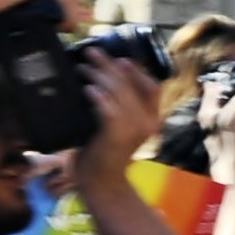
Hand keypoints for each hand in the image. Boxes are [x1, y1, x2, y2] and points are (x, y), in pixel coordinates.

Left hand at [74, 43, 163, 178]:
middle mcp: (148, 122)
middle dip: (109, 65)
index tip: (119, 59)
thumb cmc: (104, 153)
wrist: (102, 182)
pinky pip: (109, 109)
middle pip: (131, 84)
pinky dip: (98, 96)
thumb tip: (101, 80)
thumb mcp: (117, 127)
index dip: (136, 70)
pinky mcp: (116, 135)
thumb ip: (117, 107)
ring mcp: (134, 129)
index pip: (152, 87)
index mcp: (152, 119)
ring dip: (99, 76)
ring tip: (82, 68)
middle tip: (91, 52)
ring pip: (119, 93)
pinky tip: (87, 88)